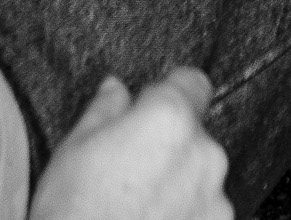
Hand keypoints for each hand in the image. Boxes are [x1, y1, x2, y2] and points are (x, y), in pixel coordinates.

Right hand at [30, 70, 230, 219]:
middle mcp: (204, 155)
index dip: (169, 93)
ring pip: (199, 179)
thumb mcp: (74, 149)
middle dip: (168, 148)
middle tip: (130, 172)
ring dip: (178, 187)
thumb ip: (104, 110)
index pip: (192, 83)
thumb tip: (116, 90)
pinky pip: (203, 215)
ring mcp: (215, 202)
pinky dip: (184, 219)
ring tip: (138, 210)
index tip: (150, 109)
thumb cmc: (75, 212)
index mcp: (169, 119)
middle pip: (193, 137)